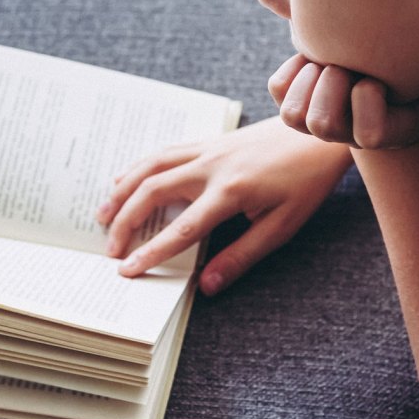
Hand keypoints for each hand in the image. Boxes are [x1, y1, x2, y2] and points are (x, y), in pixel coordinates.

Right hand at [97, 116, 351, 294]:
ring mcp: (207, 149)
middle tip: (109, 250)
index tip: (127, 271)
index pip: (182, 229)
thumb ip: (242, 255)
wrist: (317, 133)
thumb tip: (207, 285)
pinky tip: (127, 180)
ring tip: (101, 215)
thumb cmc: (305, 182)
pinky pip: (164, 152)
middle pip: (152, 192)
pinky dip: (139, 167)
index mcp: (231, 192)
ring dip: (122, 191)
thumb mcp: (282, 226)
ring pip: (151, 166)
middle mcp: (211, 167)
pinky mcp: (208, 141)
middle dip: (125, 222)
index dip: (151, 253)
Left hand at [269, 54, 418, 147]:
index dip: (370, 99)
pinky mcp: (290, 97)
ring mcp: (313, 119)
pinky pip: (278, 87)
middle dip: (336, 83)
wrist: (384, 74)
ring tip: (332, 59)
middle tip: (351, 62)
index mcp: (383, 132)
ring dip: (312, 78)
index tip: (380, 77)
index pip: (368, 133)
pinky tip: (317, 54)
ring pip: (294, 113)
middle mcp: (344, 132)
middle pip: (323, 124)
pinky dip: (294, 66)